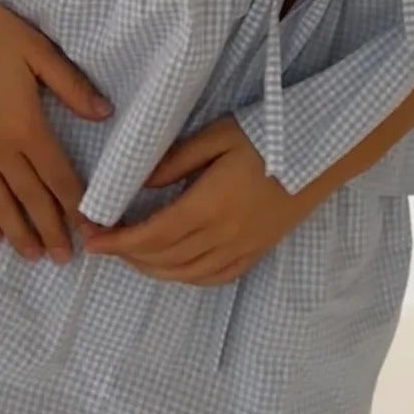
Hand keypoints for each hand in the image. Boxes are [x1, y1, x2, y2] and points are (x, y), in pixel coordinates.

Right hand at [0, 0, 110, 265]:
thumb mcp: (38, 50)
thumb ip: (72, 86)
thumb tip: (105, 114)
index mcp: (26, 125)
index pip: (58, 176)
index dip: (76, 207)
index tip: (91, 230)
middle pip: (30, 199)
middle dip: (51, 231)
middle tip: (65, 258)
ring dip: (18, 233)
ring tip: (33, 256)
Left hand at [75, 117, 313, 285]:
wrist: (321, 152)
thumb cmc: (267, 135)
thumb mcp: (216, 136)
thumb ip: (175, 161)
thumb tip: (139, 183)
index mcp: (208, 207)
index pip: (151, 235)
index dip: (118, 241)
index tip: (91, 237)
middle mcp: (223, 236)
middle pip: (164, 259)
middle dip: (128, 256)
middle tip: (104, 243)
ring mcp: (243, 248)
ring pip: (187, 274)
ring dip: (153, 269)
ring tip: (131, 254)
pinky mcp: (258, 251)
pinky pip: (216, 277)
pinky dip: (188, 278)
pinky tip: (176, 268)